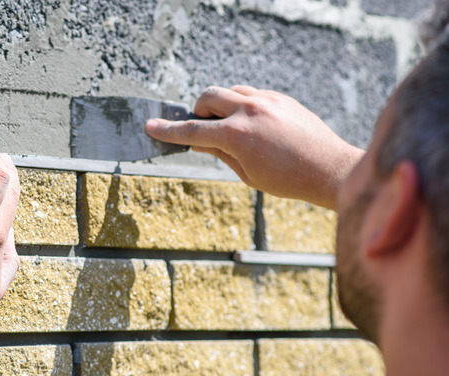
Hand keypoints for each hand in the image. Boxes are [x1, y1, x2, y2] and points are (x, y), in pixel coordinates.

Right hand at [146, 86, 363, 209]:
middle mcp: (250, 111)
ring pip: (230, 90)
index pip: (192, 129)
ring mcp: (268, 100)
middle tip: (202, 128)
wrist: (329, 169)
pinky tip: (252, 125)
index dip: (168, 130)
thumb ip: (218, 152)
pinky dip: (242, 105)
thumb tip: (198, 140)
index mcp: (237, 135)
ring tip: (230, 128)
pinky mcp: (281, 98)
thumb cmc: (288, 179)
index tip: (151, 126)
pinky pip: (251, 93)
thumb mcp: (246, 173)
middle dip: (198, 110)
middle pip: (208, 96)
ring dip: (221, 105)